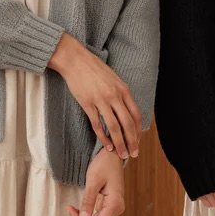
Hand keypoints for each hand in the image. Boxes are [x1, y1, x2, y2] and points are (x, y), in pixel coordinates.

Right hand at [49, 33, 141, 159]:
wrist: (76, 60)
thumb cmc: (94, 69)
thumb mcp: (114, 79)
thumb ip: (121, 94)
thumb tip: (128, 108)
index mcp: (123, 90)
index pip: (136, 115)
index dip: (138, 131)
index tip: (138, 141)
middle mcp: (115, 96)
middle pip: (127, 124)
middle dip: (132, 141)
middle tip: (133, 154)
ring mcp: (101, 100)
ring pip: (114, 127)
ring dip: (119, 143)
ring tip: (121, 155)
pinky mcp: (88, 104)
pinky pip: (97, 125)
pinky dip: (103, 138)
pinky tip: (106, 146)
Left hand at [67, 149, 124, 215]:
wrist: (112, 155)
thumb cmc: (104, 164)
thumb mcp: (93, 181)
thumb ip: (88, 200)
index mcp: (115, 203)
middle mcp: (116, 208)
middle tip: (69, 210)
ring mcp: (113, 207)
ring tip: (70, 208)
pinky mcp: (108, 204)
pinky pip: (96, 215)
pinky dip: (85, 215)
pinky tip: (76, 208)